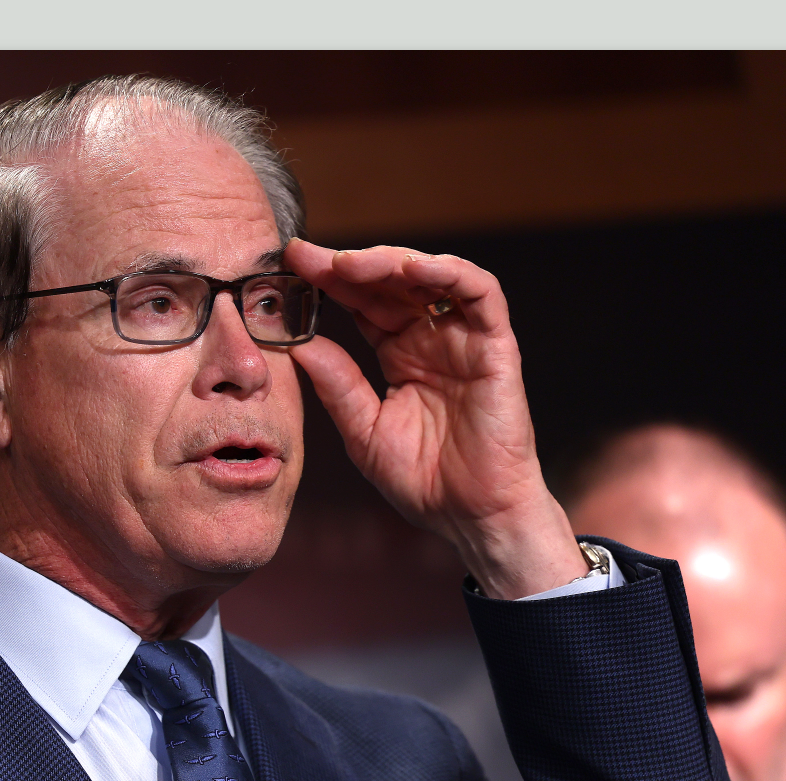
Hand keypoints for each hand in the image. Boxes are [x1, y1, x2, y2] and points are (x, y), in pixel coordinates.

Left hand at [283, 238, 587, 599]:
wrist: (473, 518)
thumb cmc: (425, 481)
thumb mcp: (364, 431)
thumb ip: (336, 385)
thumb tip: (296, 344)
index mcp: (400, 355)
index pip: (363, 304)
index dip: (329, 282)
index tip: (289, 266)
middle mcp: (433, 339)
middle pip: (391, 283)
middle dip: (349, 264)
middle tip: (307, 257)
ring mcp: (465, 340)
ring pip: (433, 277)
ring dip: (392, 262)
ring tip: (349, 263)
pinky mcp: (496, 348)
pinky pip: (480, 295)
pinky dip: (448, 273)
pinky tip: (411, 270)